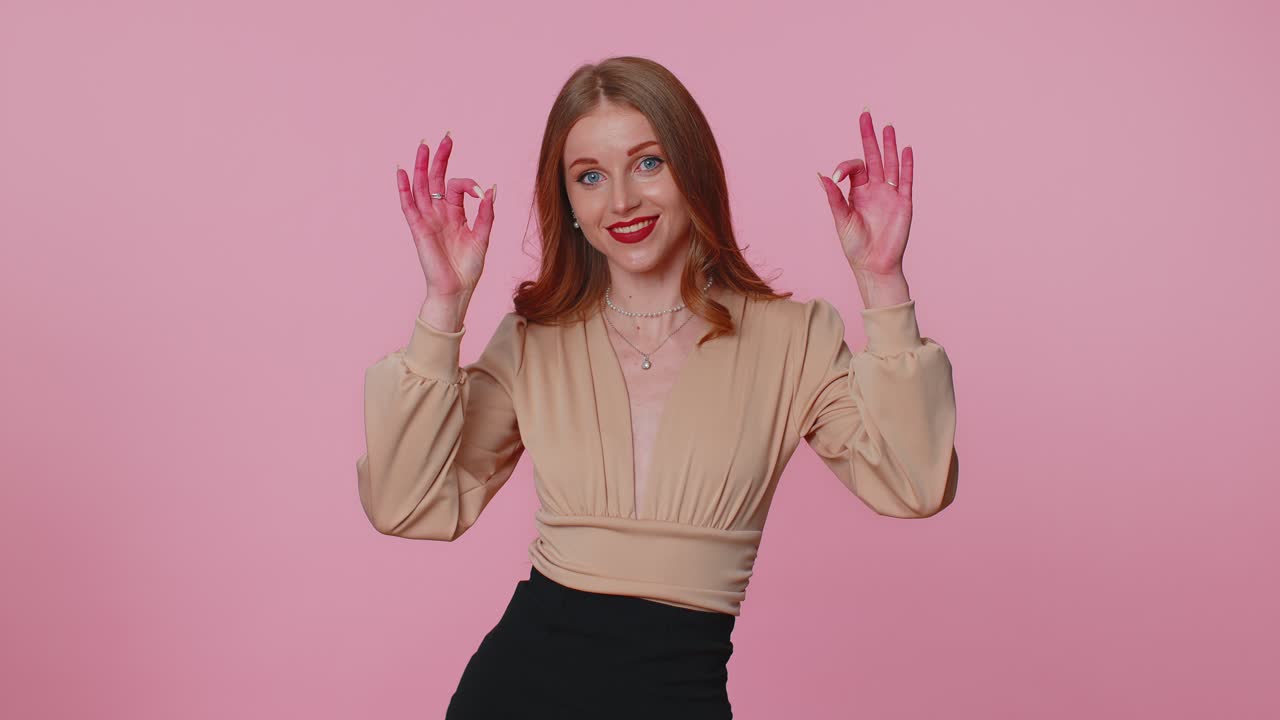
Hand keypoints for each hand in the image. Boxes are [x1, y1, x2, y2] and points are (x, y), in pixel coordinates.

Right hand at [396, 131, 495, 299]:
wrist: (457, 289)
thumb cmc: (468, 267)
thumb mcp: (482, 237)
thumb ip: (486, 213)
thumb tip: (491, 188)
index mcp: (455, 213)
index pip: (457, 186)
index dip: (469, 183)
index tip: (479, 191)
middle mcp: (439, 212)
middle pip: (436, 179)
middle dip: (441, 158)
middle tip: (446, 137)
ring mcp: (427, 219)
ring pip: (421, 187)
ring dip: (422, 166)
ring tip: (423, 145)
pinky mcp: (418, 228)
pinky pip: (408, 205)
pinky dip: (403, 188)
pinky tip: (401, 171)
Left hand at [817, 109, 912, 277]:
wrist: (874, 265)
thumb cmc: (854, 245)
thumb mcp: (840, 219)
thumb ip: (834, 196)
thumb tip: (821, 174)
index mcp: (857, 192)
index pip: (854, 167)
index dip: (845, 167)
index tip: (837, 176)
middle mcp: (874, 189)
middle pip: (872, 156)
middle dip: (869, 135)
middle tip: (866, 113)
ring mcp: (890, 194)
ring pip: (890, 163)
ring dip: (889, 145)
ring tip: (888, 126)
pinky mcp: (904, 202)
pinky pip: (906, 180)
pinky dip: (906, 165)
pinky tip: (906, 149)